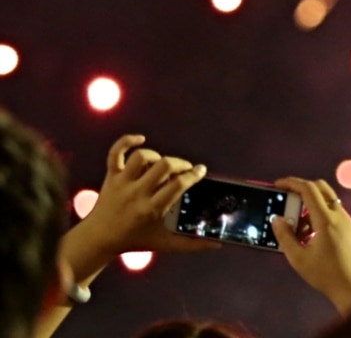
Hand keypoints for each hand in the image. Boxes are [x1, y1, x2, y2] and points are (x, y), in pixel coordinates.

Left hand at [34, 135, 215, 337]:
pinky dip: (127, 141)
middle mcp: (136, 192)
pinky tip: (140, 139)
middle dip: (180, 163)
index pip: (177, 185)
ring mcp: (122, 182)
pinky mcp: (111, 176)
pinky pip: (115, 153)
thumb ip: (192, 244)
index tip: (201, 171)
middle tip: (185, 169)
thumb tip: (218, 244)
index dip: (193, 175)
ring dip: (158, 156)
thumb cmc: (134, 240)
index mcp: (151, 209)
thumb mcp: (164, 244)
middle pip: (163, 166)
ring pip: (142, 157)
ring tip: (164, 164)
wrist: (98, 238)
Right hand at [271, 177, 350, 313]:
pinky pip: (333, 212)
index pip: (309, 189)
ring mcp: (347, 220)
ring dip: (310, 205)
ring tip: (296, 227)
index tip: (278, 184)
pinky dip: (319, 214)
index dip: (292, 182)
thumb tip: (276, 218)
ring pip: (327, 201)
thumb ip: (285, 236)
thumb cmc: (324, 274)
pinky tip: (309, 234)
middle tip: (286, 199)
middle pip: (321, 188)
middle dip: (301, 188)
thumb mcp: (298, 258)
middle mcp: (339, 215)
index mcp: (326, 220)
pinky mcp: (350, 228)